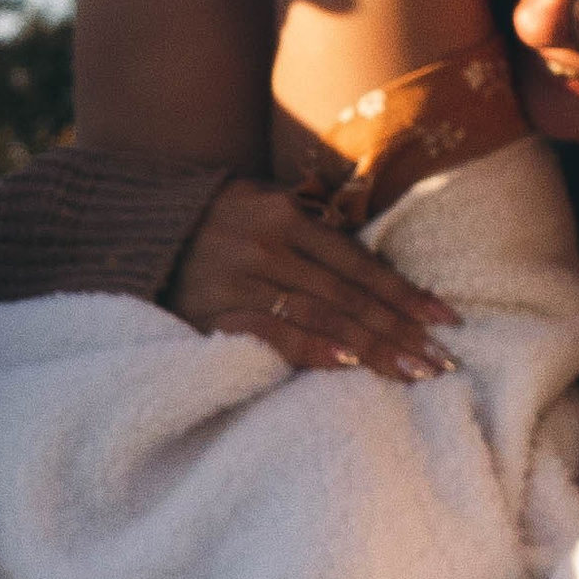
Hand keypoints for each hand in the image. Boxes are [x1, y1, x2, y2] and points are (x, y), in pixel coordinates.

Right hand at [164, 176, 458, 380]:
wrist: (133, 231)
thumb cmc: (212, 223)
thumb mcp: (261, 206)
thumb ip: (310, 230)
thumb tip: (372, 268)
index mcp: (285, 216)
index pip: (359, 262)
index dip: (405, 293)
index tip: (445, 320)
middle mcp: (268, 246)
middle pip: (349, 294)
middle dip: (400, 329)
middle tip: (442, 361)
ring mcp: (241, 280)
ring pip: (322, 315)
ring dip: (372, 346)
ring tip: (412, 372)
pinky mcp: (214, 313)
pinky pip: (273, 333)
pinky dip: (313, 347)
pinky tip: (349, 364)